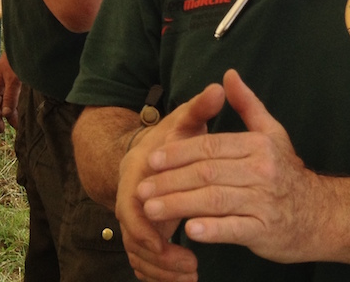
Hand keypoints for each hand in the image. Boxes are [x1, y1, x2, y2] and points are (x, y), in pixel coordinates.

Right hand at [0, 54, 20, 132]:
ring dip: (11, 110)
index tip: (1, 131)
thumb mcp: (14, 79)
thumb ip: (10, 97)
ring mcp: (6, 79)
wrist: (26, 42)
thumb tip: (5, 114)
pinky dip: (16, 102)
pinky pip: (13, 93)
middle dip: (4, 116)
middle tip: (14, 127)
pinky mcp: (15, 76)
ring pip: (6, 99)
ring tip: (19, 120)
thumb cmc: (17, 58)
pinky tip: (23, 106)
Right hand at [114, 81, 227, 281]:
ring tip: (191, 277)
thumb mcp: (185, 121)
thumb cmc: (172, 138)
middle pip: (136, 238)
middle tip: (191, 267)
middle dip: (162, 257)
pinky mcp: (142, 234)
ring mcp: (134, 220)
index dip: (153, 226)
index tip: (181, 237)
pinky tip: (185, 280)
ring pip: (139, 256)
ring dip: (163, 271)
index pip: (135, 207)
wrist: (148, 151)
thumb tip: (219, 87)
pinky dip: (161, 275)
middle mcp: (130, 200)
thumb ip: (201, 108)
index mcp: (137, 174)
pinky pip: (145, 262)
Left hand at [136, 69, 327, 264]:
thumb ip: (248, 105)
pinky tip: (189, 230)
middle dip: (170, 180)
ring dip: (179, 204)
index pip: (211, 146)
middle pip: (207, 173)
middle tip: (142, 188)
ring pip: (214, 200)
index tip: (152, 160)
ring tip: (151, 210)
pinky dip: (211, 230)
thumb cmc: (288, 172)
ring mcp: (264, 202)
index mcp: (259, 145)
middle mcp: (262, 170)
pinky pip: (233, 228)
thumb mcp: (272, 133)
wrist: (322, 214)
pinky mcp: (265, 230)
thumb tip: (228, 75)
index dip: (179, 153)